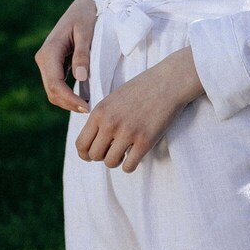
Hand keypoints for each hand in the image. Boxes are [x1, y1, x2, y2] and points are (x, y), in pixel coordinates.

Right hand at [35, 0, 97, 113]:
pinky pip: (57, 84)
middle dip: (69, 103)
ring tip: (88, 106)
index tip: (87, 107)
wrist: (83, 5)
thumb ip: (82, 55)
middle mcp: (43, 59)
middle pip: (52, 91)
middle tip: (90, 110)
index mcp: (49, 52)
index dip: (69, 99)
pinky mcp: (53, 64)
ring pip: (53, 90)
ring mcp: (46, 62)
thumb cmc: (86, 16)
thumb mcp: (86, 33)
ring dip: (68, 101)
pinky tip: (82, 98)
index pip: (55, 84)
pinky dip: (67, 94)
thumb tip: (79, 78)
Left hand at [75, 46, 203, 172]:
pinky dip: (130, 166)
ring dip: (116, 161)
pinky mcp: (145, 141)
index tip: (93, 154)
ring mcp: (128, 133)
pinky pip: (129, 167)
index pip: (81, 144)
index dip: (85, 154)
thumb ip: (100, 118)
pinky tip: (135, 156)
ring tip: (124, 152)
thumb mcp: (113, 99)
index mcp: (100, 112)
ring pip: (110, 163)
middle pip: (94, 156)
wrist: (168, 82)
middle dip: (102, 156)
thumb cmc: (141, 90)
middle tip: (112, 150)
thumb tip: (91, 142)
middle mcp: (110, 123)